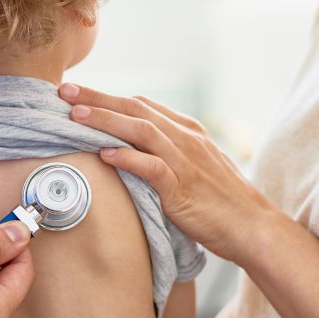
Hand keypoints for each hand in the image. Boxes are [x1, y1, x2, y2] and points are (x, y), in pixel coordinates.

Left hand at [58, 83, 279, 261]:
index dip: (108, 97)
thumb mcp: (192, 166)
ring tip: (75, 117)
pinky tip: (104, 154)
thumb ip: (165, 153)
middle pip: (135, 109)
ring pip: (141, 131)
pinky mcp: (183, 188)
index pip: (141, 105)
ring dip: (105, 121)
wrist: (253, 226)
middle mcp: (185, 138)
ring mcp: (185, 161)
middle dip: (98, 98)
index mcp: (186, 130)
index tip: (79, 93)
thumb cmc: (219, 200)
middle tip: (65, 91)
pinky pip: (153, 167)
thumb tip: (128, 149)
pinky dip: (128, 158)